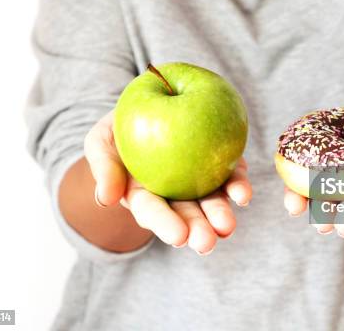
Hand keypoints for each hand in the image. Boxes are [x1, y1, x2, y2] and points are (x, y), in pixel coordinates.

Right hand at [84, 111, 251, 254]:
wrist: (152, 102)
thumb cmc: (120, 127)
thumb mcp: (100, 141)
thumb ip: (103, 167)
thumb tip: (106, 199)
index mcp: (144, 196)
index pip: (153, 212)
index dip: (164, 224)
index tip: (178, 236)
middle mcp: (174, 195)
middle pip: (186, 215)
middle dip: (197, 230)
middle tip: (205, 242)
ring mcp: (199, 182)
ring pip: (211, 202)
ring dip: (220, 215)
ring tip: (227, 227)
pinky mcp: (219, 166)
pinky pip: (230, 177)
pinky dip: (237, 187)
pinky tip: (243, 194)